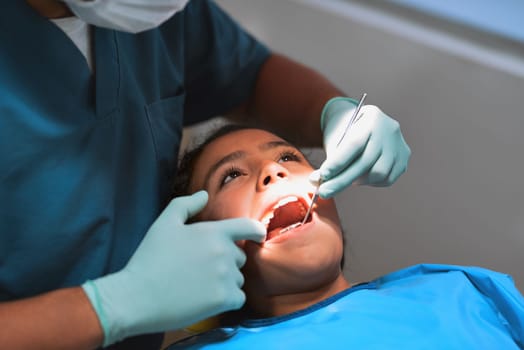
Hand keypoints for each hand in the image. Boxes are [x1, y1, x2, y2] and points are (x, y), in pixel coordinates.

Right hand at [82, 191, 265, 345]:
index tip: (257, 237)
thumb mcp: (164, 223)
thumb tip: (204, 195)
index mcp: (214, 232)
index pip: (249, 227)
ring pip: (238, 279)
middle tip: (200, 269)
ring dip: (225, 282)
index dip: (256, 232)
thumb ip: (186, 204)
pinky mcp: (224, 299)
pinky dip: (227, 300)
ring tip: (198, 285)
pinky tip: (207, 299)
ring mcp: (226, 277)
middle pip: (239, 257)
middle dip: (226, 261)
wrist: (137, 296)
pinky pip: (238, 298)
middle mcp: (225, 253)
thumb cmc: (149, 258)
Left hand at [313, 97, 410, 197]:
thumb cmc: (345, 131)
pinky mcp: (404, 158)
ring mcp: (399, 144)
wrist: (363, 122)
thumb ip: (330, 160)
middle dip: (342, 180)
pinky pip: (387, 178)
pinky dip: (370, 181)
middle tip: (324, 192)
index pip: (354, 144)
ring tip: (348, 177)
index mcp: (371, 117)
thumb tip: (317, 182)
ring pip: (379, 173)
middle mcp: (389, 130)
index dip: (337, 163)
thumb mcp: (336, 138)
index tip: (322, 176)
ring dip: (359, 180)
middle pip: (365, 162)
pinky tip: (362, 176)